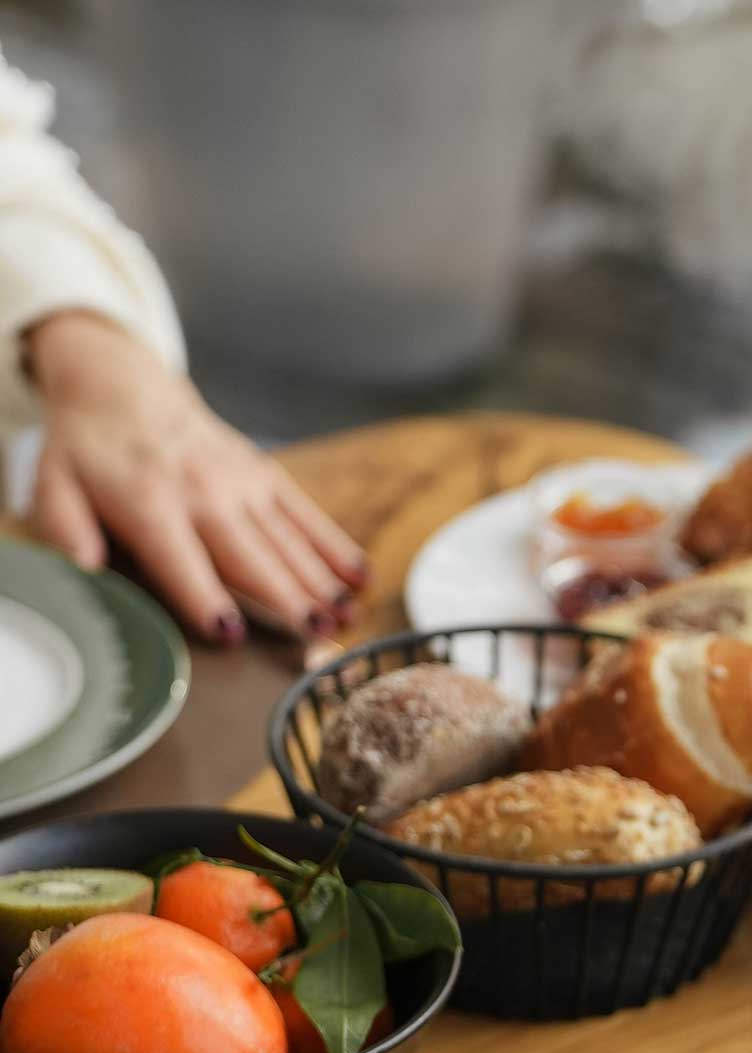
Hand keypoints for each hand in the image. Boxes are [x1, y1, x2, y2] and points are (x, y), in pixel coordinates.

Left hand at [25, 310, 366, 644]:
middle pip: (249, 554)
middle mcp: (202, 492)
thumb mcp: (53, 484)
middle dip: (285, 595)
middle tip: (314, 633)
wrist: (120, 384)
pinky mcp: (263, 476)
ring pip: (286, 540)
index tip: (229, 631)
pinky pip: (305, 514)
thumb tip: (81, 572)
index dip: (203, 595)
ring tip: (346, 619)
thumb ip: (65, 529)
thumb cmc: (87, 451)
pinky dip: (335, 546)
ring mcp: (240, 483)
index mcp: (147, 501)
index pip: (179, 557)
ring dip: (320, 581)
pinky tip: (361, 578)